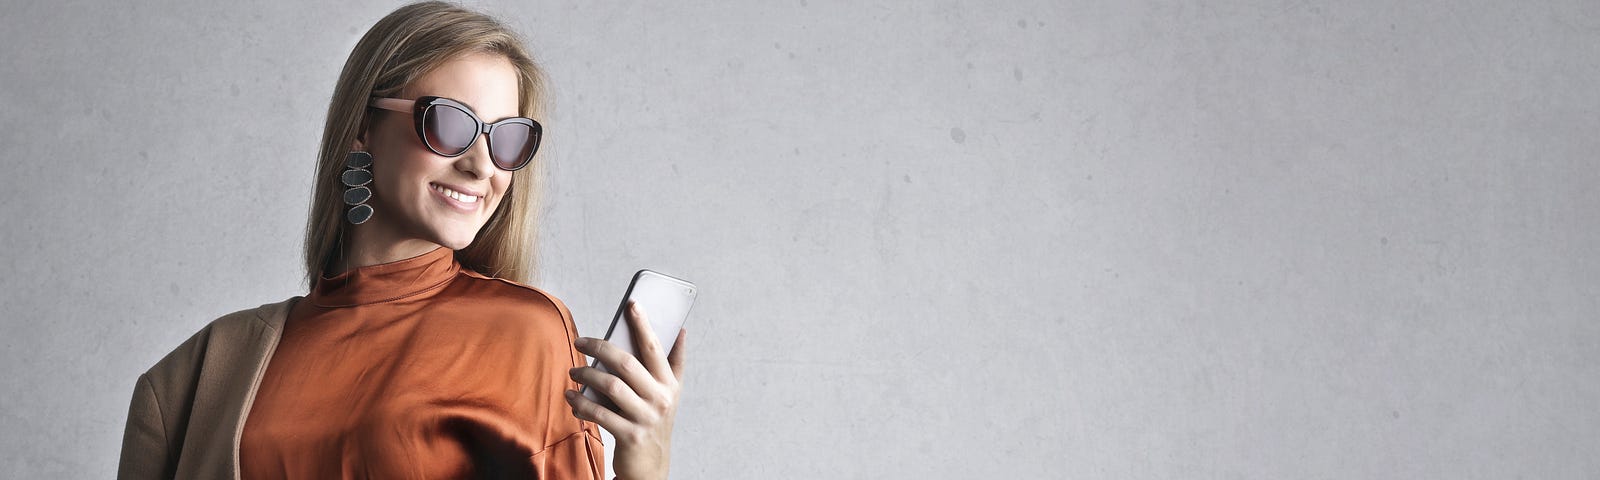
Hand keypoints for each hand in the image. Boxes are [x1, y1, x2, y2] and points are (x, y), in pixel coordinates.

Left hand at [565, 301, 685, 479]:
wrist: (651, 466)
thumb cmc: (655, 421)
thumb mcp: (671, 393)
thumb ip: (676, 362)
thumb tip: (681, 331)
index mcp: (669, 384)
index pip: (655, 348)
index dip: (644, 325)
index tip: (632, 304)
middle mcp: (660, 399)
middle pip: (627, 364)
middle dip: (600, 347)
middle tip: (580, 341)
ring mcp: (645, 418)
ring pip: (611, 386)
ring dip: (586, 375)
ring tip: (573, 372)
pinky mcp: (629, 435)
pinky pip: (600, 413)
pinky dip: (582, 404)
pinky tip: (572, 398)